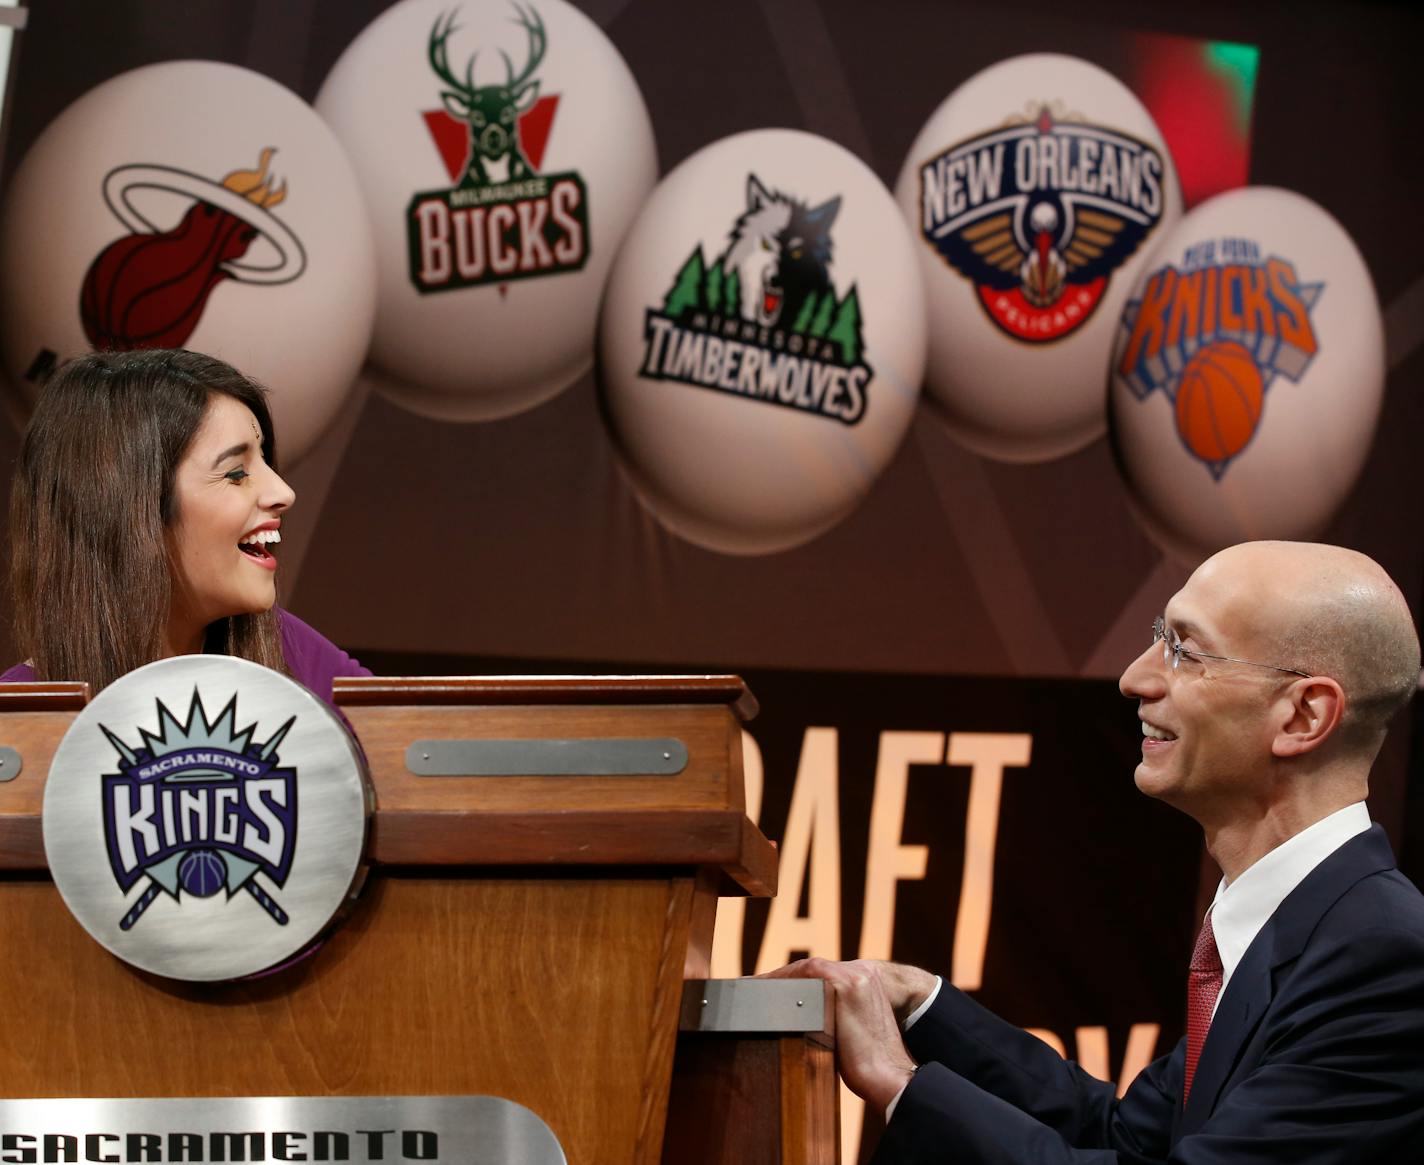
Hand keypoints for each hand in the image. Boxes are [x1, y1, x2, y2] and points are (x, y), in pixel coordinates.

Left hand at [760, 958, 924, 1111]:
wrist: (888, 1078)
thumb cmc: (868, 1063)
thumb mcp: (849, 1028)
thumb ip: (831, 1012)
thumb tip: (798, 1013)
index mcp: (866, 978)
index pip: (819, 974)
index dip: (791, 980)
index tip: (770, 989)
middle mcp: (862, 971)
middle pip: (808, 969)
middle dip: (780, 979)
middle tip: (752, 987)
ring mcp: (853, 975)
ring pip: (802, 971)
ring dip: (776, 980)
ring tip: (751, 989)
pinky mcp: (842, 985)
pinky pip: (800, 977)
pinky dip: (779, 983)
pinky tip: (760, 992)